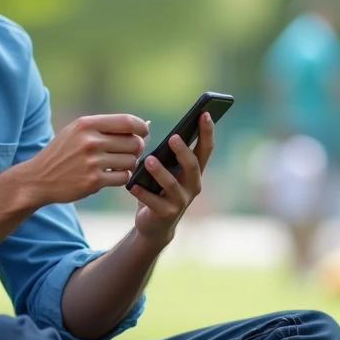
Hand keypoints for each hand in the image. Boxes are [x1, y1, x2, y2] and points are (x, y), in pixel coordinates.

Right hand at [23, 114, 148, 204]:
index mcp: (86, 124)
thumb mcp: (77, 131)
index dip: (141, 128)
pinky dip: (122, 177)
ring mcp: (92, 162)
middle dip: (136, 148)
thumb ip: (106, 127)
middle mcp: (90, 141)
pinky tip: (111, 175)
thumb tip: (144, 125)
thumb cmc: (62, 153)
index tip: (144, 133)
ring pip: (131, 161)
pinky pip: (123, 177)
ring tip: (115, 164)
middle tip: (127, 152)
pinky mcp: (93, 181)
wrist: (37, 178)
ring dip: (128, 164)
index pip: (127, 122)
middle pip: (133, 143)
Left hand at [128, 112, 214, 242]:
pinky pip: (154, 202)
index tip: (205, 114)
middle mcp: (192, 185)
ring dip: (161, 172)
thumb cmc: (158, 190)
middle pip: (193, 166)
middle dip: (184, 151)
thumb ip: (157, 150)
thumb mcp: (162, 169)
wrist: (153, 225)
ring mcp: (181, 201)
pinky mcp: (166, 214)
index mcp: (193, 171)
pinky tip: (133, 186)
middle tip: (173, 138)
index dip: (207, 132)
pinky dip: (143, 194)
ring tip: (148, 160)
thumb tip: (145, 123)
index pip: (205, 149)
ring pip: (173, 184)